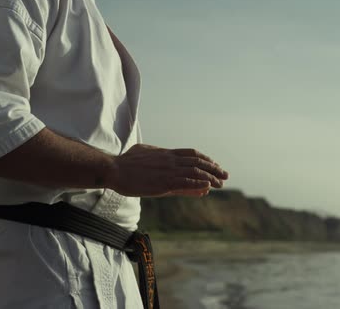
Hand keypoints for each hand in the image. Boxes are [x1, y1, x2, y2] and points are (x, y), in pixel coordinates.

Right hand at [106, 143, 228, 197]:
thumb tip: (167, 156)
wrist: (114, 169)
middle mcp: (170, 160)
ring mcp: (167, 171)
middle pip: (198, 162)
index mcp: (166, 153)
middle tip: (225, 175)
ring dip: (210, 177)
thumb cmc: (126, 163)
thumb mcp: (144, 152)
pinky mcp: (163, 183)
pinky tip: (208, 186)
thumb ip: (158, 154)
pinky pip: (185, 182)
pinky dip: (198, 183)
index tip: (215, 165)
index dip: (205, 159)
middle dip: (214, 168)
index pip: (192, 153)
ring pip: (195, 172)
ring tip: (221, 183)